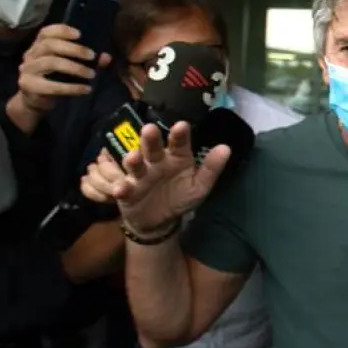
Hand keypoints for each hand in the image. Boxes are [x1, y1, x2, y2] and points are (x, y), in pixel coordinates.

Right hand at [13, 24, 110, 116]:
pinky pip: (52, 85)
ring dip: (75, 68)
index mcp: (38, 46)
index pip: (46, 32)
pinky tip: (85, 89)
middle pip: (50, 45)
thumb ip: (87, 61)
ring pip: (51, 62)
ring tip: (91, 74)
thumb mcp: (70, 69)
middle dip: (74, 49)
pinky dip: (71, 87)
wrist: (35, 103)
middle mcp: (30, 55)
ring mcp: (27, 70)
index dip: (62, 30)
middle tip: (92, 56)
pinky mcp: (29, 86)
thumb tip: (106, 56)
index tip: (80, 34)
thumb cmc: (54, 80)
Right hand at [80, 122, 230, 230]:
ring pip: (135, 164)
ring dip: (133, 160)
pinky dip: (120, 188)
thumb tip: (226, 148)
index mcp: (176, 157)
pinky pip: (122, 188)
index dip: (179, 134)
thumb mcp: (199, 186)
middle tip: (149, 130)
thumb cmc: (180, 197)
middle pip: (152, 147)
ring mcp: (140, 175)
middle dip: (150, 139)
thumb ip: (211, 168)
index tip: (181, 126)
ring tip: (133, 157)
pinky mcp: (126, 191)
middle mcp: (156, 161)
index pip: (179, 143)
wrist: (159, 221)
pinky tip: (121, 189)